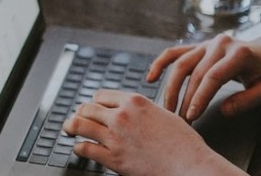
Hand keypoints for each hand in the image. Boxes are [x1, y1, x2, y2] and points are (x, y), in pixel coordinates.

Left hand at [64, 90, 240, 175]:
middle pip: (86, 108)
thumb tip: (134, 111)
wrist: (191, 165)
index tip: (93, 108)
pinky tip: (80, 148)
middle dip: (81, 113)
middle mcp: (121, 116)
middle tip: (77, 119)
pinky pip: (84, 148)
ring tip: (69, 130)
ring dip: (71, 127)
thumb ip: (144, 110)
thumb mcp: (165, 114)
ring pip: (79, 124)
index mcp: (135, 101)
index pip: (101, 96)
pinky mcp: (112, 157)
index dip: (95, 103)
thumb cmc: (184, 144)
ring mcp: (115, 136)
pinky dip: (78, 148)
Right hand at [151, 33, 260, 121]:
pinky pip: (174, 53)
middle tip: (181, 120)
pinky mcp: (197, 46)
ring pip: (180, 64)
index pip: (214, 76)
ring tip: (168, 109)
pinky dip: (160, 63)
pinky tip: (151, 78)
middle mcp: (219, 44)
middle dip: (186, 98)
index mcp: (239, 53)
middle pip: (195, 73)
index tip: (193, 116)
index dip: (201, 97)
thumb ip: (248, 100)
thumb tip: (224, 110)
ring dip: (171, 87)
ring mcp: (206, 43)